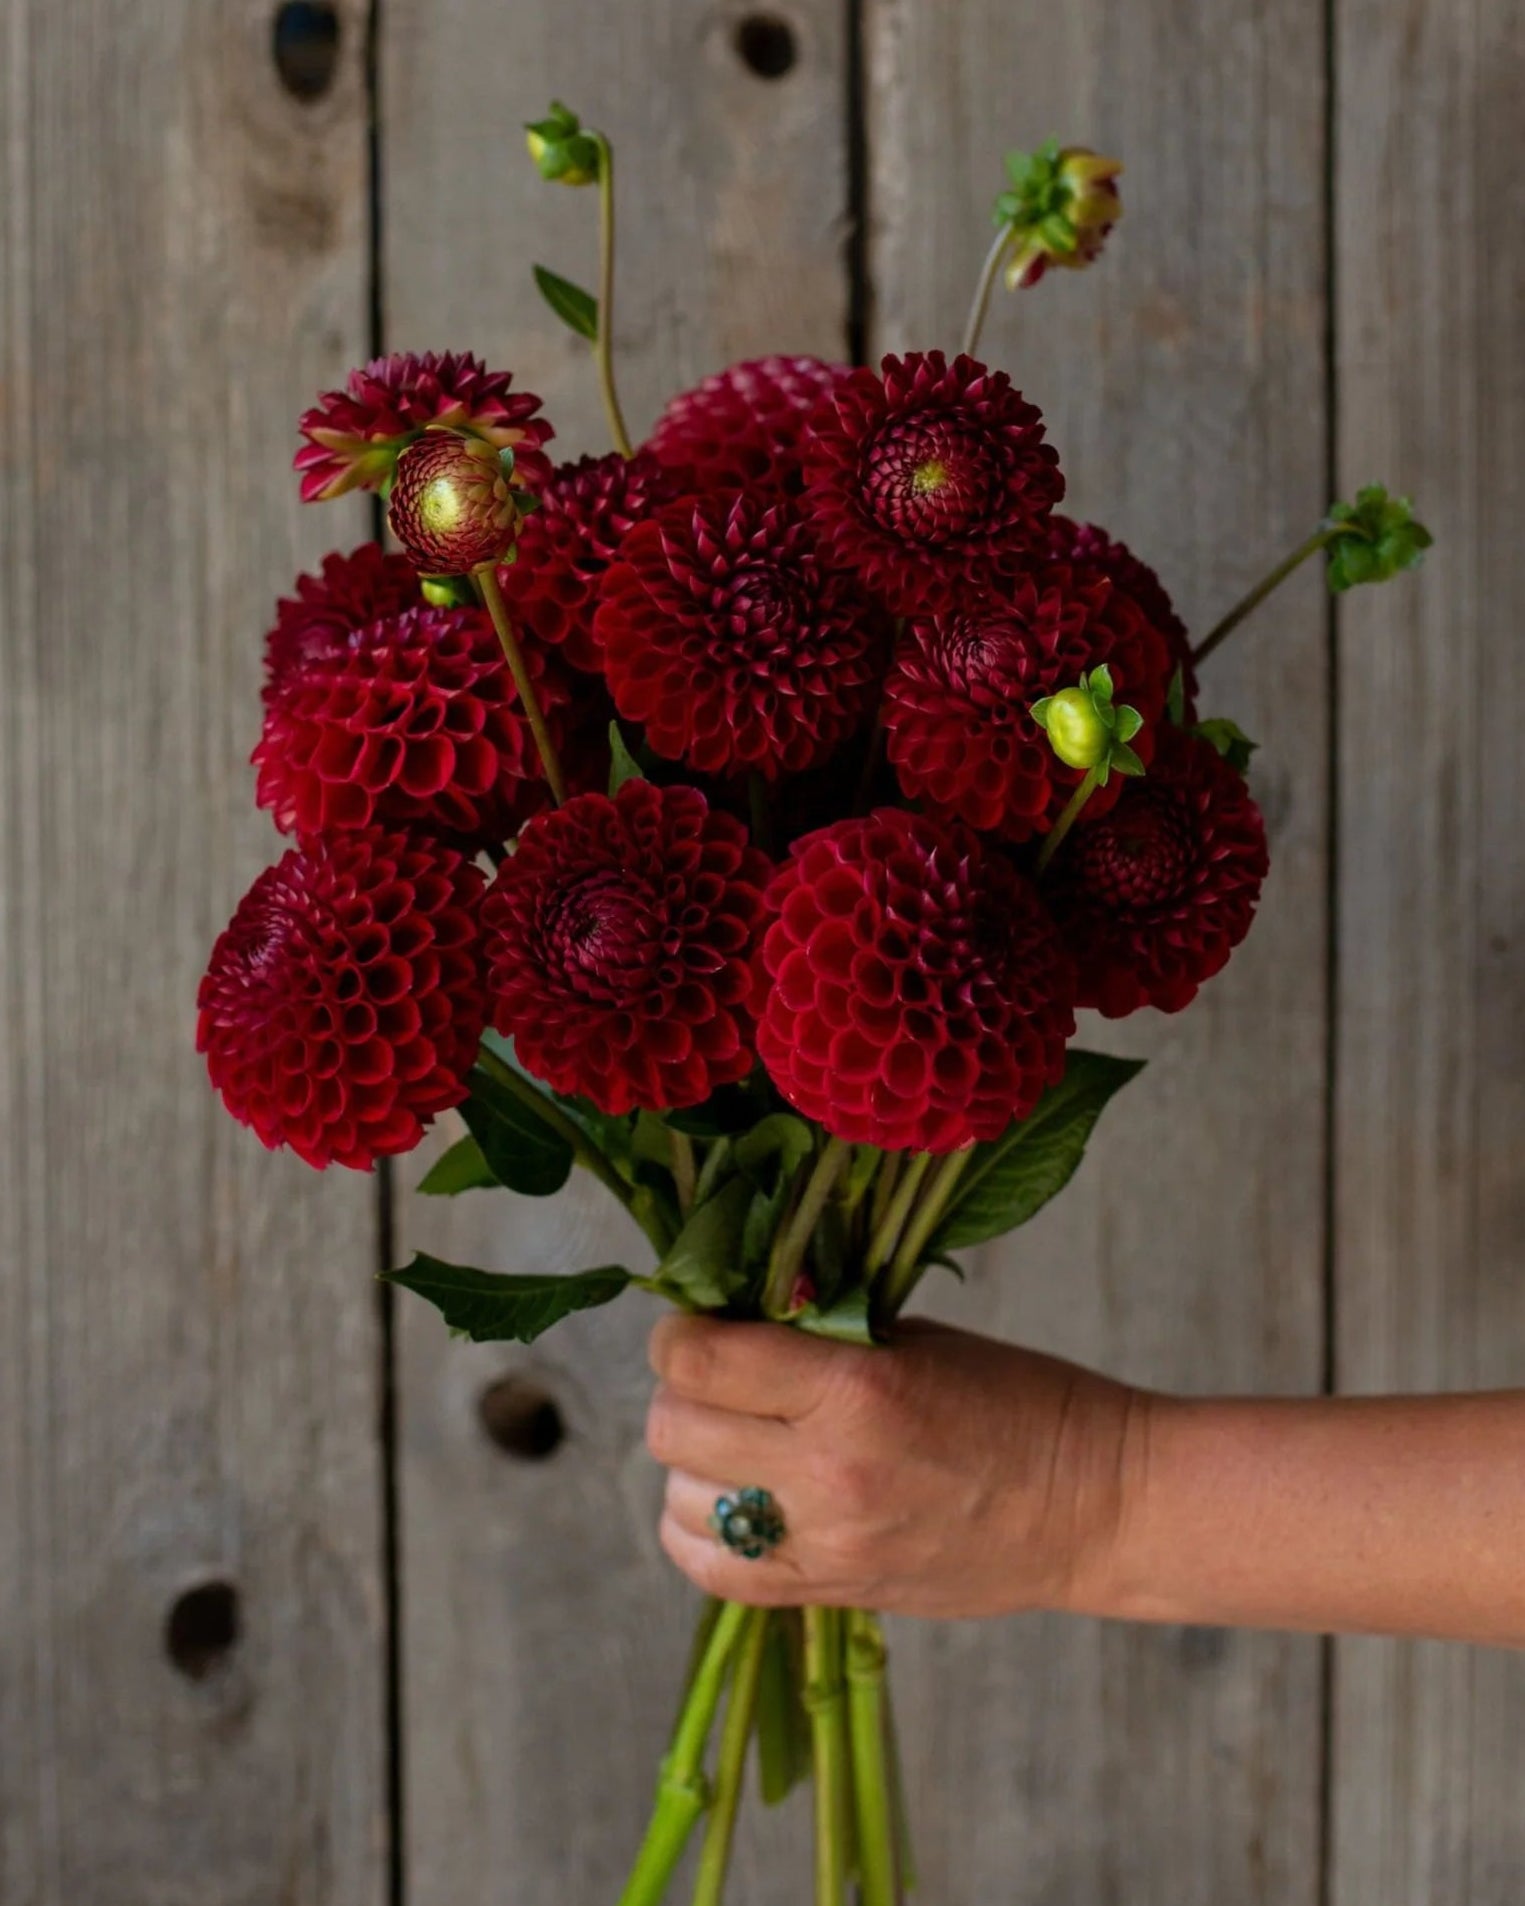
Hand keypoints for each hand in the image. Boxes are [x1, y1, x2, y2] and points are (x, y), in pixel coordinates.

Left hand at [645, 1313, 1144, 1617]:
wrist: (1093, 1506)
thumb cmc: (1019, 1401)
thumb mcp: (918, 1339)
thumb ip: (819, 1333)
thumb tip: (729, 1320)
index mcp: (854, 1391)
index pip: (701, 1360)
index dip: (677, 1334)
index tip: (693, 1325)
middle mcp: (826, 1473)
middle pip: (674, 1429)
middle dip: (682, 1390)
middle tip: (718, 1375)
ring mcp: (826, 1543)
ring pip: (678, 1502)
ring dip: (691, 1462)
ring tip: (734, 1438)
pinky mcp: (831, 1591)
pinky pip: (712, 1570)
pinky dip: (698, 1530)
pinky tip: (731, 1499)